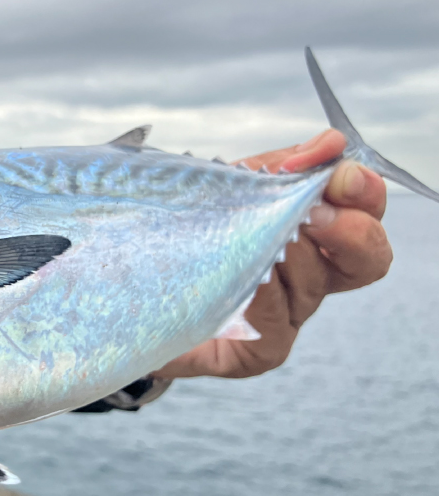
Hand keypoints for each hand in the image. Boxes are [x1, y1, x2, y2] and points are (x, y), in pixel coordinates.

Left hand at [155, 129, 390, 379]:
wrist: (129, 289)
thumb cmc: (186, 231)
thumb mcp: (228, 185)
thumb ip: (277, 165)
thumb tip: (327, 143)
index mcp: (314, 235)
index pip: (365, 214)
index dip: (363, 193)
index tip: (340, 173)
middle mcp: (310, 278)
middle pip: (366, 259)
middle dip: (349, 230)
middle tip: (315, 212)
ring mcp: (287, 317)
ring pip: (313, 285)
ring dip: (291, 254)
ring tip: (258, 234)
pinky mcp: (257, 351)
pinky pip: (276, 325)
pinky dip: (265, 298)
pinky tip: (250, 281)